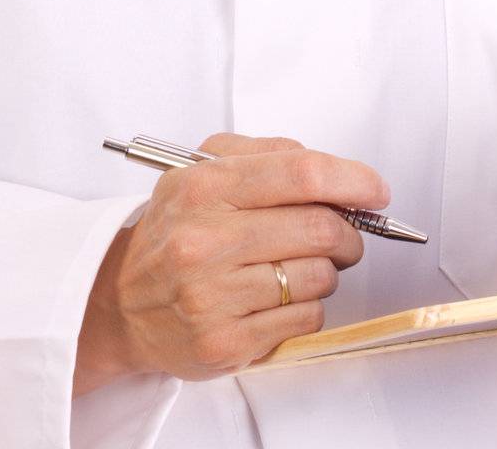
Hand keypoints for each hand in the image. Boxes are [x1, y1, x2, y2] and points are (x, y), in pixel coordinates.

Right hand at [73, 132, 389, 390]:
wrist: (120, 302)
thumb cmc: (174, 231)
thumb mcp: (201, 170)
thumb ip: (265, 153)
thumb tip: (332, 168)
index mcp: (204, 187)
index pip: (300, 173)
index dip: (352, 179)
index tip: (375, 189)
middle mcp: (205, 240)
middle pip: (319, 228)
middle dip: (347, 231)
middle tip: (343, 234)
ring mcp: (213, 295)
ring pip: (318, 277)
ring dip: (326, 271)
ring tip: (299, 265)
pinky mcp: (225, 342)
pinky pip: (304, 319)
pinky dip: (307, 307)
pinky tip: (278, 297)